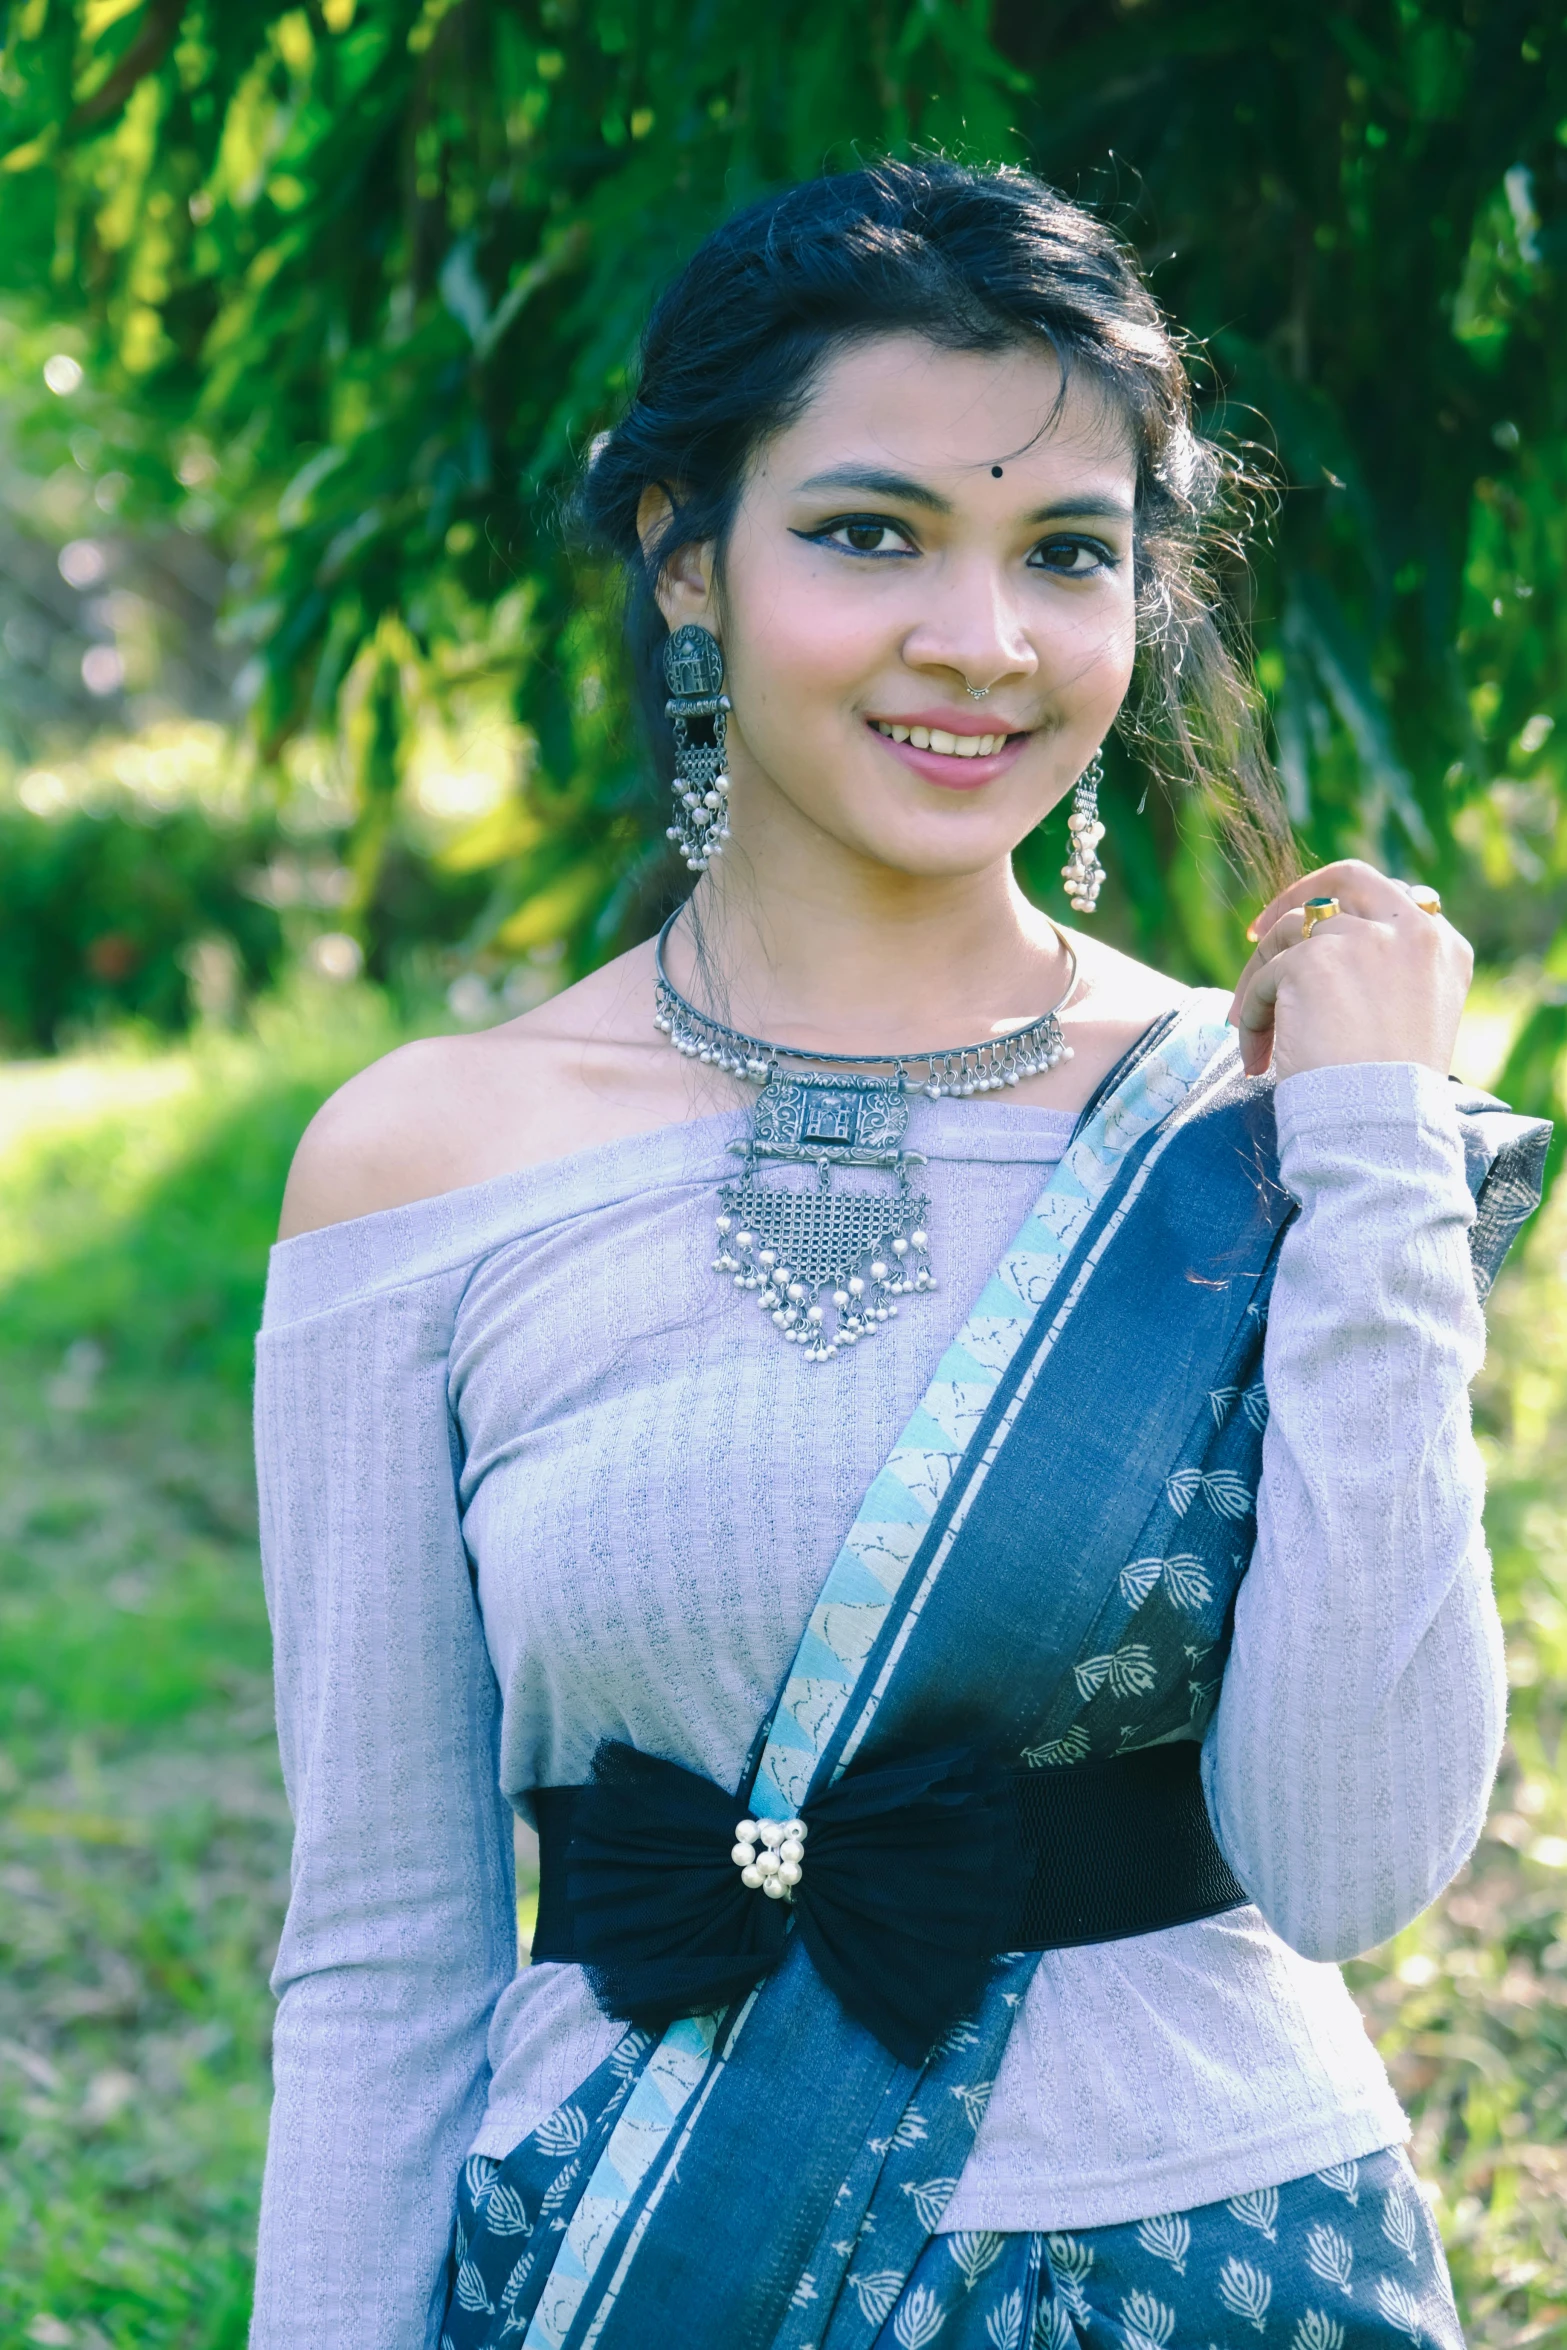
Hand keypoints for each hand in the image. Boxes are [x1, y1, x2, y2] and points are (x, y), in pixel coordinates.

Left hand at [1228, 860, 1473, 1081]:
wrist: (1381, 1124)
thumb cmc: (1393, 1093)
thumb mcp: (1412, 1020)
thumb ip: (1388, 974)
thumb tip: (1326, 952)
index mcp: (1444, 946)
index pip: (1397, 896)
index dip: (1349, 908)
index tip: (1314, 932)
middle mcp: (1410, 931)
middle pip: (1346, 879)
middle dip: (1298, 893)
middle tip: (1256, 932)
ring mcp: (1362, 939)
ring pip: (1289, 932)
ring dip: (1261, 980)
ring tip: (1252, 1033)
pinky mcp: (1314, 959)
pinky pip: (1265, 977)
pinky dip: (1253, 1015)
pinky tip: (1256, 1058)